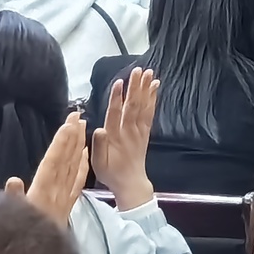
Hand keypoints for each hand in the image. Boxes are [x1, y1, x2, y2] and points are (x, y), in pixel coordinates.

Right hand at [6, 111, 88, 226]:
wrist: (41, 253)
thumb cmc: (24, 234)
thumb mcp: (15, 216)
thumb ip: (15, 198)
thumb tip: (13, 180)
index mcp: (42, 192)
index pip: (53, 161)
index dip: (61, 142)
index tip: (68, 124)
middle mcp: (56, 192)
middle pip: (66, 159)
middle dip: (72, 136)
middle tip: (78, 115)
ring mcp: (64, 197)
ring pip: (74, 166)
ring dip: (78, 145)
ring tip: (83, 126)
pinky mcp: (69, 204)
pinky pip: (79, 181)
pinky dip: (83, 165)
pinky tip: (86, 153)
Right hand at [91, 68, 158, 209]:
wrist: (131, 184)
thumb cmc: (111, 173)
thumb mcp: (98, 164)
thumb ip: (99, 146)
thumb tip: (99, 129)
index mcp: (115, 137)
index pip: (115, 114)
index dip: (116, 98)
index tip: (118, 82)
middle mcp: (128, 131)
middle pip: (132, 106)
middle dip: (135, 87)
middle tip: (138, 70)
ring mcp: (139, 131)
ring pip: (142, 106)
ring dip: (146, 89)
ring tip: (149, 73)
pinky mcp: (146, 132)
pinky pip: (150, 113)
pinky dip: (153, 99)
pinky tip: (155, 87)